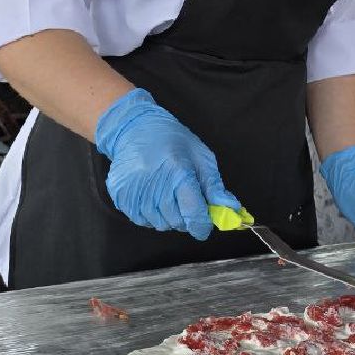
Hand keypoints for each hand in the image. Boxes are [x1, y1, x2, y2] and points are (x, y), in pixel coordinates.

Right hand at [95, 89, 241, 240]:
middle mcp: (154, 184)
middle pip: (177, 222)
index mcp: (178, 171)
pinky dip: (152, 214)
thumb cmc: (171, 140)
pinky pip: (143, 220)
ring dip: (169, 216)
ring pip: (160, 224)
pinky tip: (152, 194)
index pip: (193, 213)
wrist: (134, 128)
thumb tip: (232, 210)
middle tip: (186, 199)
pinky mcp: (121, 197)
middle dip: (187, 217)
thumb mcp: (200, 157)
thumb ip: (215, 187)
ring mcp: (135, 192)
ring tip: (167, 193)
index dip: (203, 224)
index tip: (206, 225)